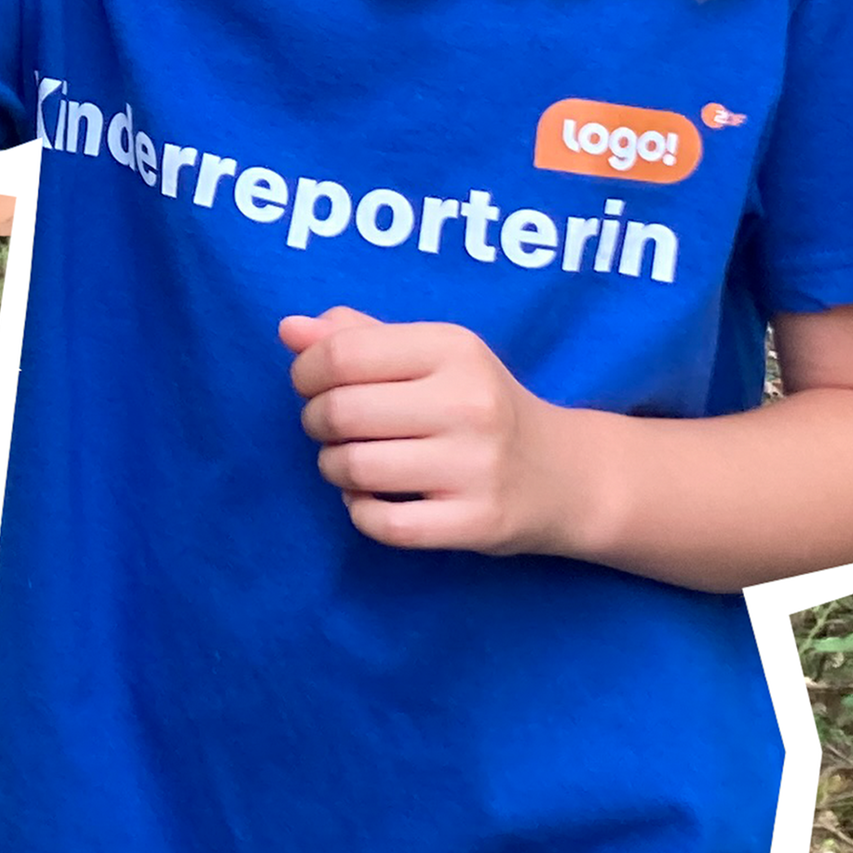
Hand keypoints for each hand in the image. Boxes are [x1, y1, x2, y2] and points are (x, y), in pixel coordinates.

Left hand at [279, 308, 592, 554]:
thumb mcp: (434, 356)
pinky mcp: (476, 522)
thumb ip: (361, 338)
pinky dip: (361, 512)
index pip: (344, 353)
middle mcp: (469, 402)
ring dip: (334, 468)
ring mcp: (476, 466)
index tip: (313, 384)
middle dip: (315, 422)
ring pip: (355, 469)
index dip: (307, 372)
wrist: (563, 474)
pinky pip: (382, 523)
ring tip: (351, 462)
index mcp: (456, 348)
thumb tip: (289, 329)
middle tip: (330, 427)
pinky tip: (373, 499)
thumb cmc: (479, 405)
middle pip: (341, 412)